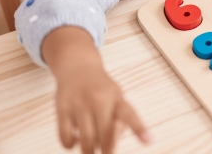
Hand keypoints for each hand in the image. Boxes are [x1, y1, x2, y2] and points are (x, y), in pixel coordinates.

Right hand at [43, 27, 149, 153]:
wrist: (77, 67)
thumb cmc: (101, 89)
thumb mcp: (117, 97)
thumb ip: (120, 121)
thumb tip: (110, 145)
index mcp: (117, 98)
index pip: (129, 115)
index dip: (139, 129)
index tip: (149, 140)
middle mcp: (99, 100)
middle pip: (105, 135)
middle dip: (107, 152)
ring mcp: (79, 104)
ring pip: (86, 139)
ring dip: (89, 151)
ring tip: (90, 149)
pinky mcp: (62, 108)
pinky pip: (65, 137)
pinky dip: (70, 145)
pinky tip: (74, 140)